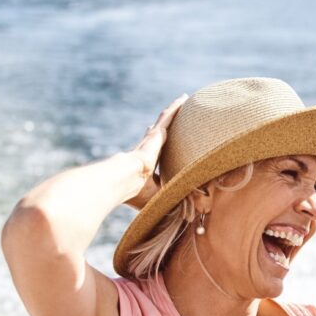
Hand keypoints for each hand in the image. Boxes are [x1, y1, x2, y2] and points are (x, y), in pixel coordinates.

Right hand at [125, 94, 188, 209]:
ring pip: (165, 122)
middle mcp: (148, 150)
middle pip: (160, 135)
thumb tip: (189, 217)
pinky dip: (175, 108)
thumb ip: (172, 202)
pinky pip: (168, 116)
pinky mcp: (156, 134)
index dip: (160, 151)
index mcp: (146, 166)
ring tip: (182, 102)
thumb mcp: (160, 198)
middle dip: (165, 127)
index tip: (161, 148)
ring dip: (173, 113)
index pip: (156, 157)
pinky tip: (183, 98)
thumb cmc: (138, 195)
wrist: (126, 181)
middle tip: (172, 119)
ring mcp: (151, 140)